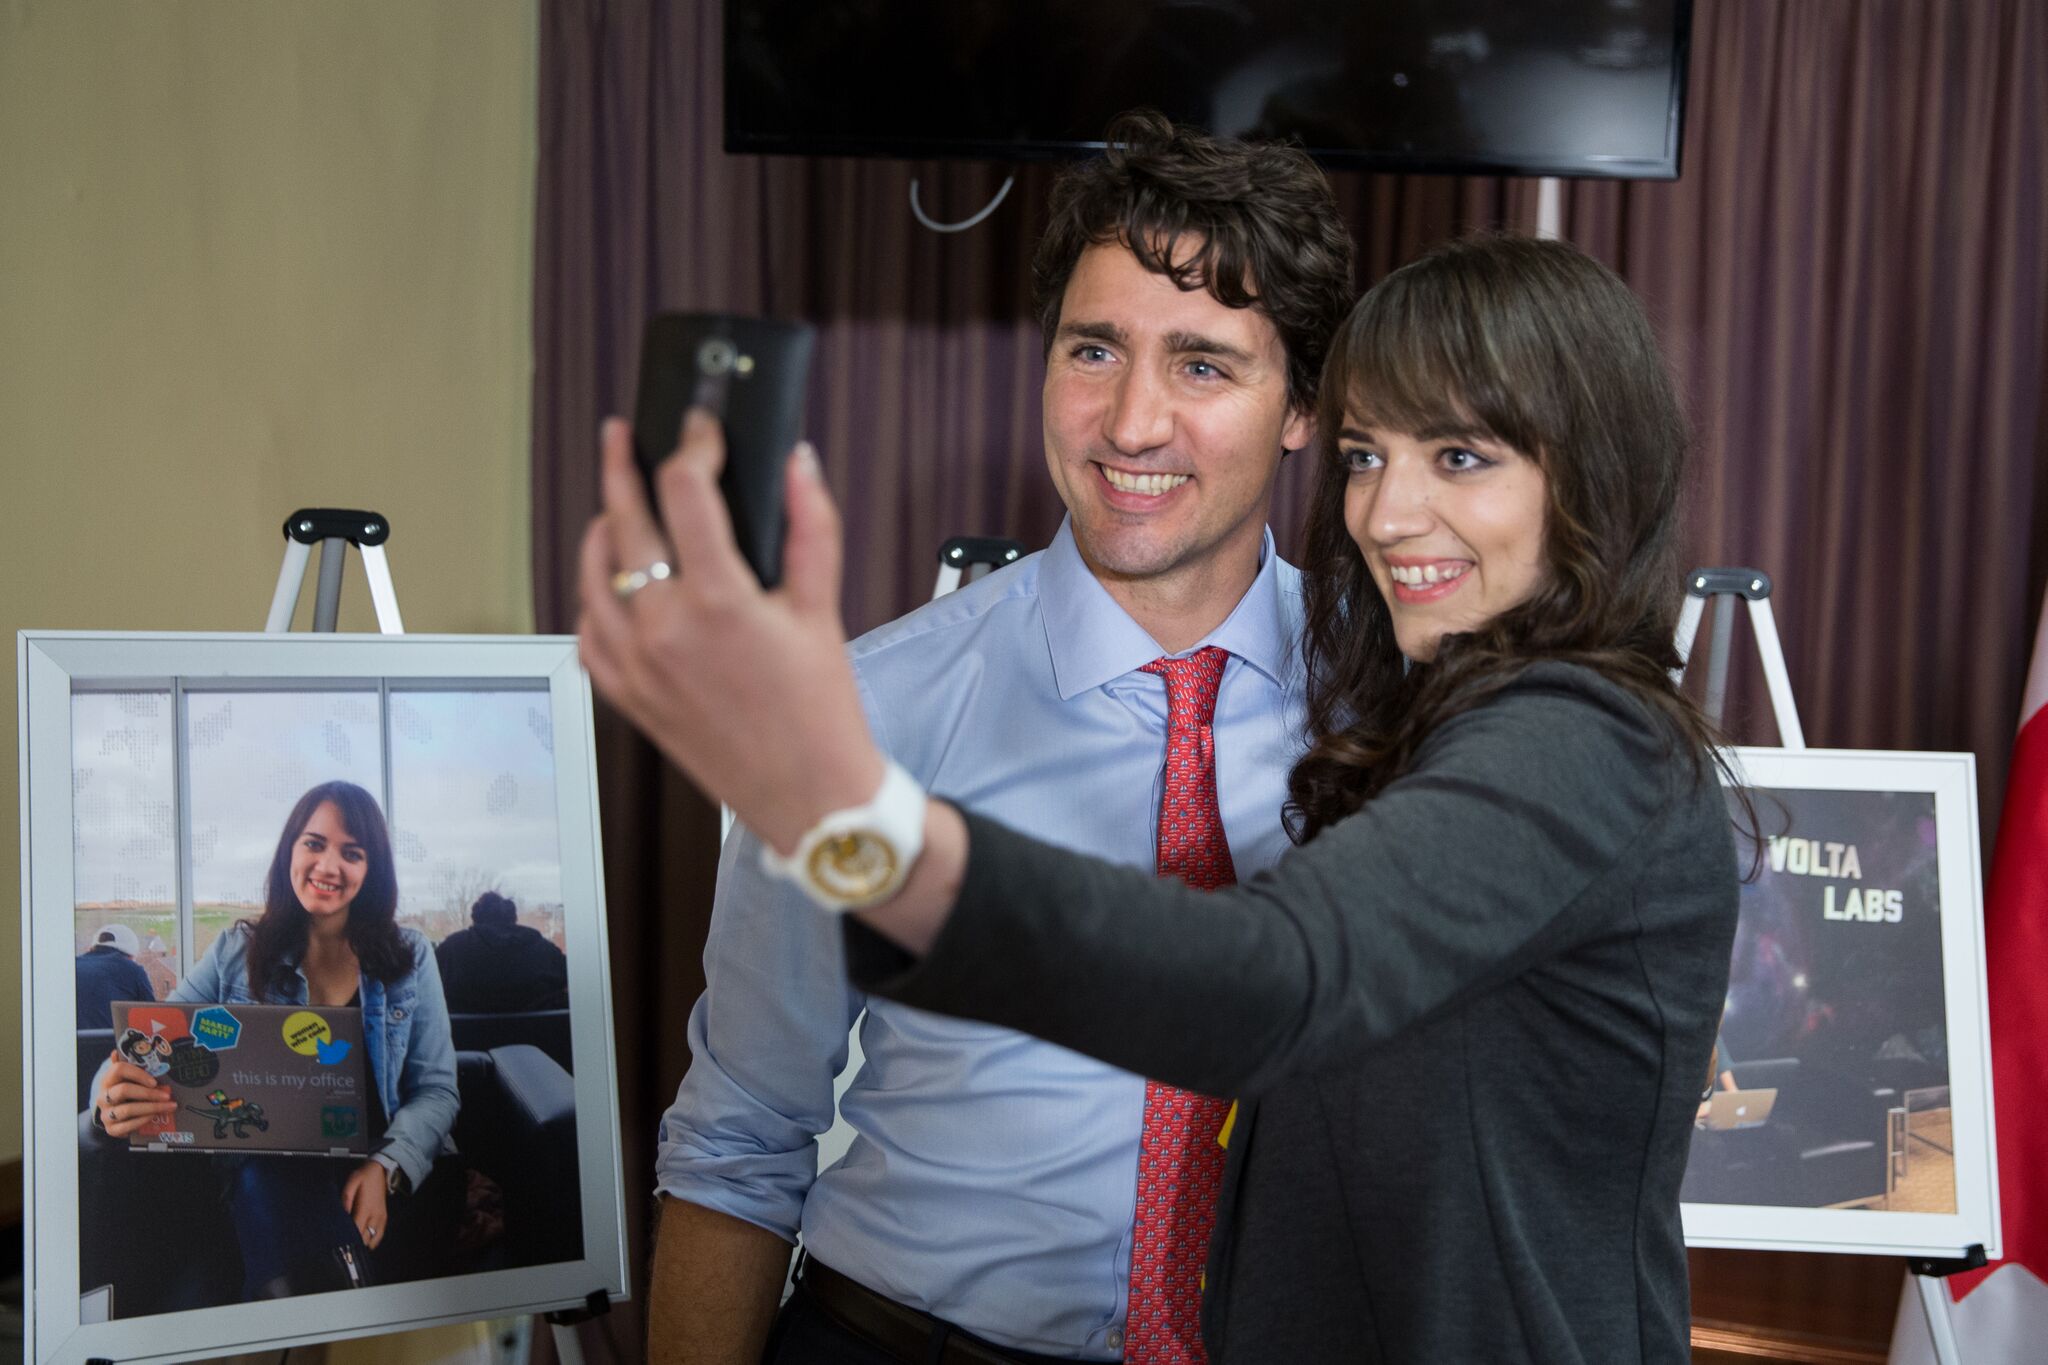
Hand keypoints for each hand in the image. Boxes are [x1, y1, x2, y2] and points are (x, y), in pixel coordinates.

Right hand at [92, 1051, 177, 1136]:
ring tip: (168, 1106)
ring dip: (151, 1108)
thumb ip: (141, 1072)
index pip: (118, 1069)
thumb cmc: (130, 1093)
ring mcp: (105, 1114)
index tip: (154, 1081)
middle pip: (123, 1090)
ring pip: (127, 1110)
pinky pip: (126, 1126)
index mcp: (108, 1080)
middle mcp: (103, 1097)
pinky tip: (154, 1116)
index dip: (138, 1074)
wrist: (118, 1116)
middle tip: (167, 1096)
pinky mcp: (111, 1129)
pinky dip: (142, 1121)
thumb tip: (147, 1053)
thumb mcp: (133, 1081)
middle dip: (148, 1093)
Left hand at [342, 1160, 389, 1249]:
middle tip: (344, 1246)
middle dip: (355, 1244)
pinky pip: (379, 1236)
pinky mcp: (384, 1218)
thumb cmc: (364, 1177)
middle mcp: (375, 1215)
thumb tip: (342, 1215)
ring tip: (353, 1244)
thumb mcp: (352, 1183)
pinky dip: (372, 1241)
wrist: (381, 1171)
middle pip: (366, 1239)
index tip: (340, 1245)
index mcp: (366, 1208)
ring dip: (364, 1243)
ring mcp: (381, 1217)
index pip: (358, 1230)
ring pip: (374, 1240)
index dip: (349, 1240)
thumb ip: (346, 1198)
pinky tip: (363, 1240)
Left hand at [576, 411, 884, 852]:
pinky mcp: (626, 695)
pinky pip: (587, 632)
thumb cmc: (820, 712)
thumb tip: (797, 465)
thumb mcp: (823, 609)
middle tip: (624, 438)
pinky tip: (613, 586)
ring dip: (601, 531)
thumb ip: (810, 527)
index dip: (694, 446)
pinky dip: (593, 599)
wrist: (809, 796)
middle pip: (624, 521)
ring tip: (614, 507)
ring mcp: (636, 664)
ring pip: (592, 574)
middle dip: (624, 467)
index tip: (701, 430)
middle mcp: (664, 628)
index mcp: (718, 601)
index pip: (686, 492)